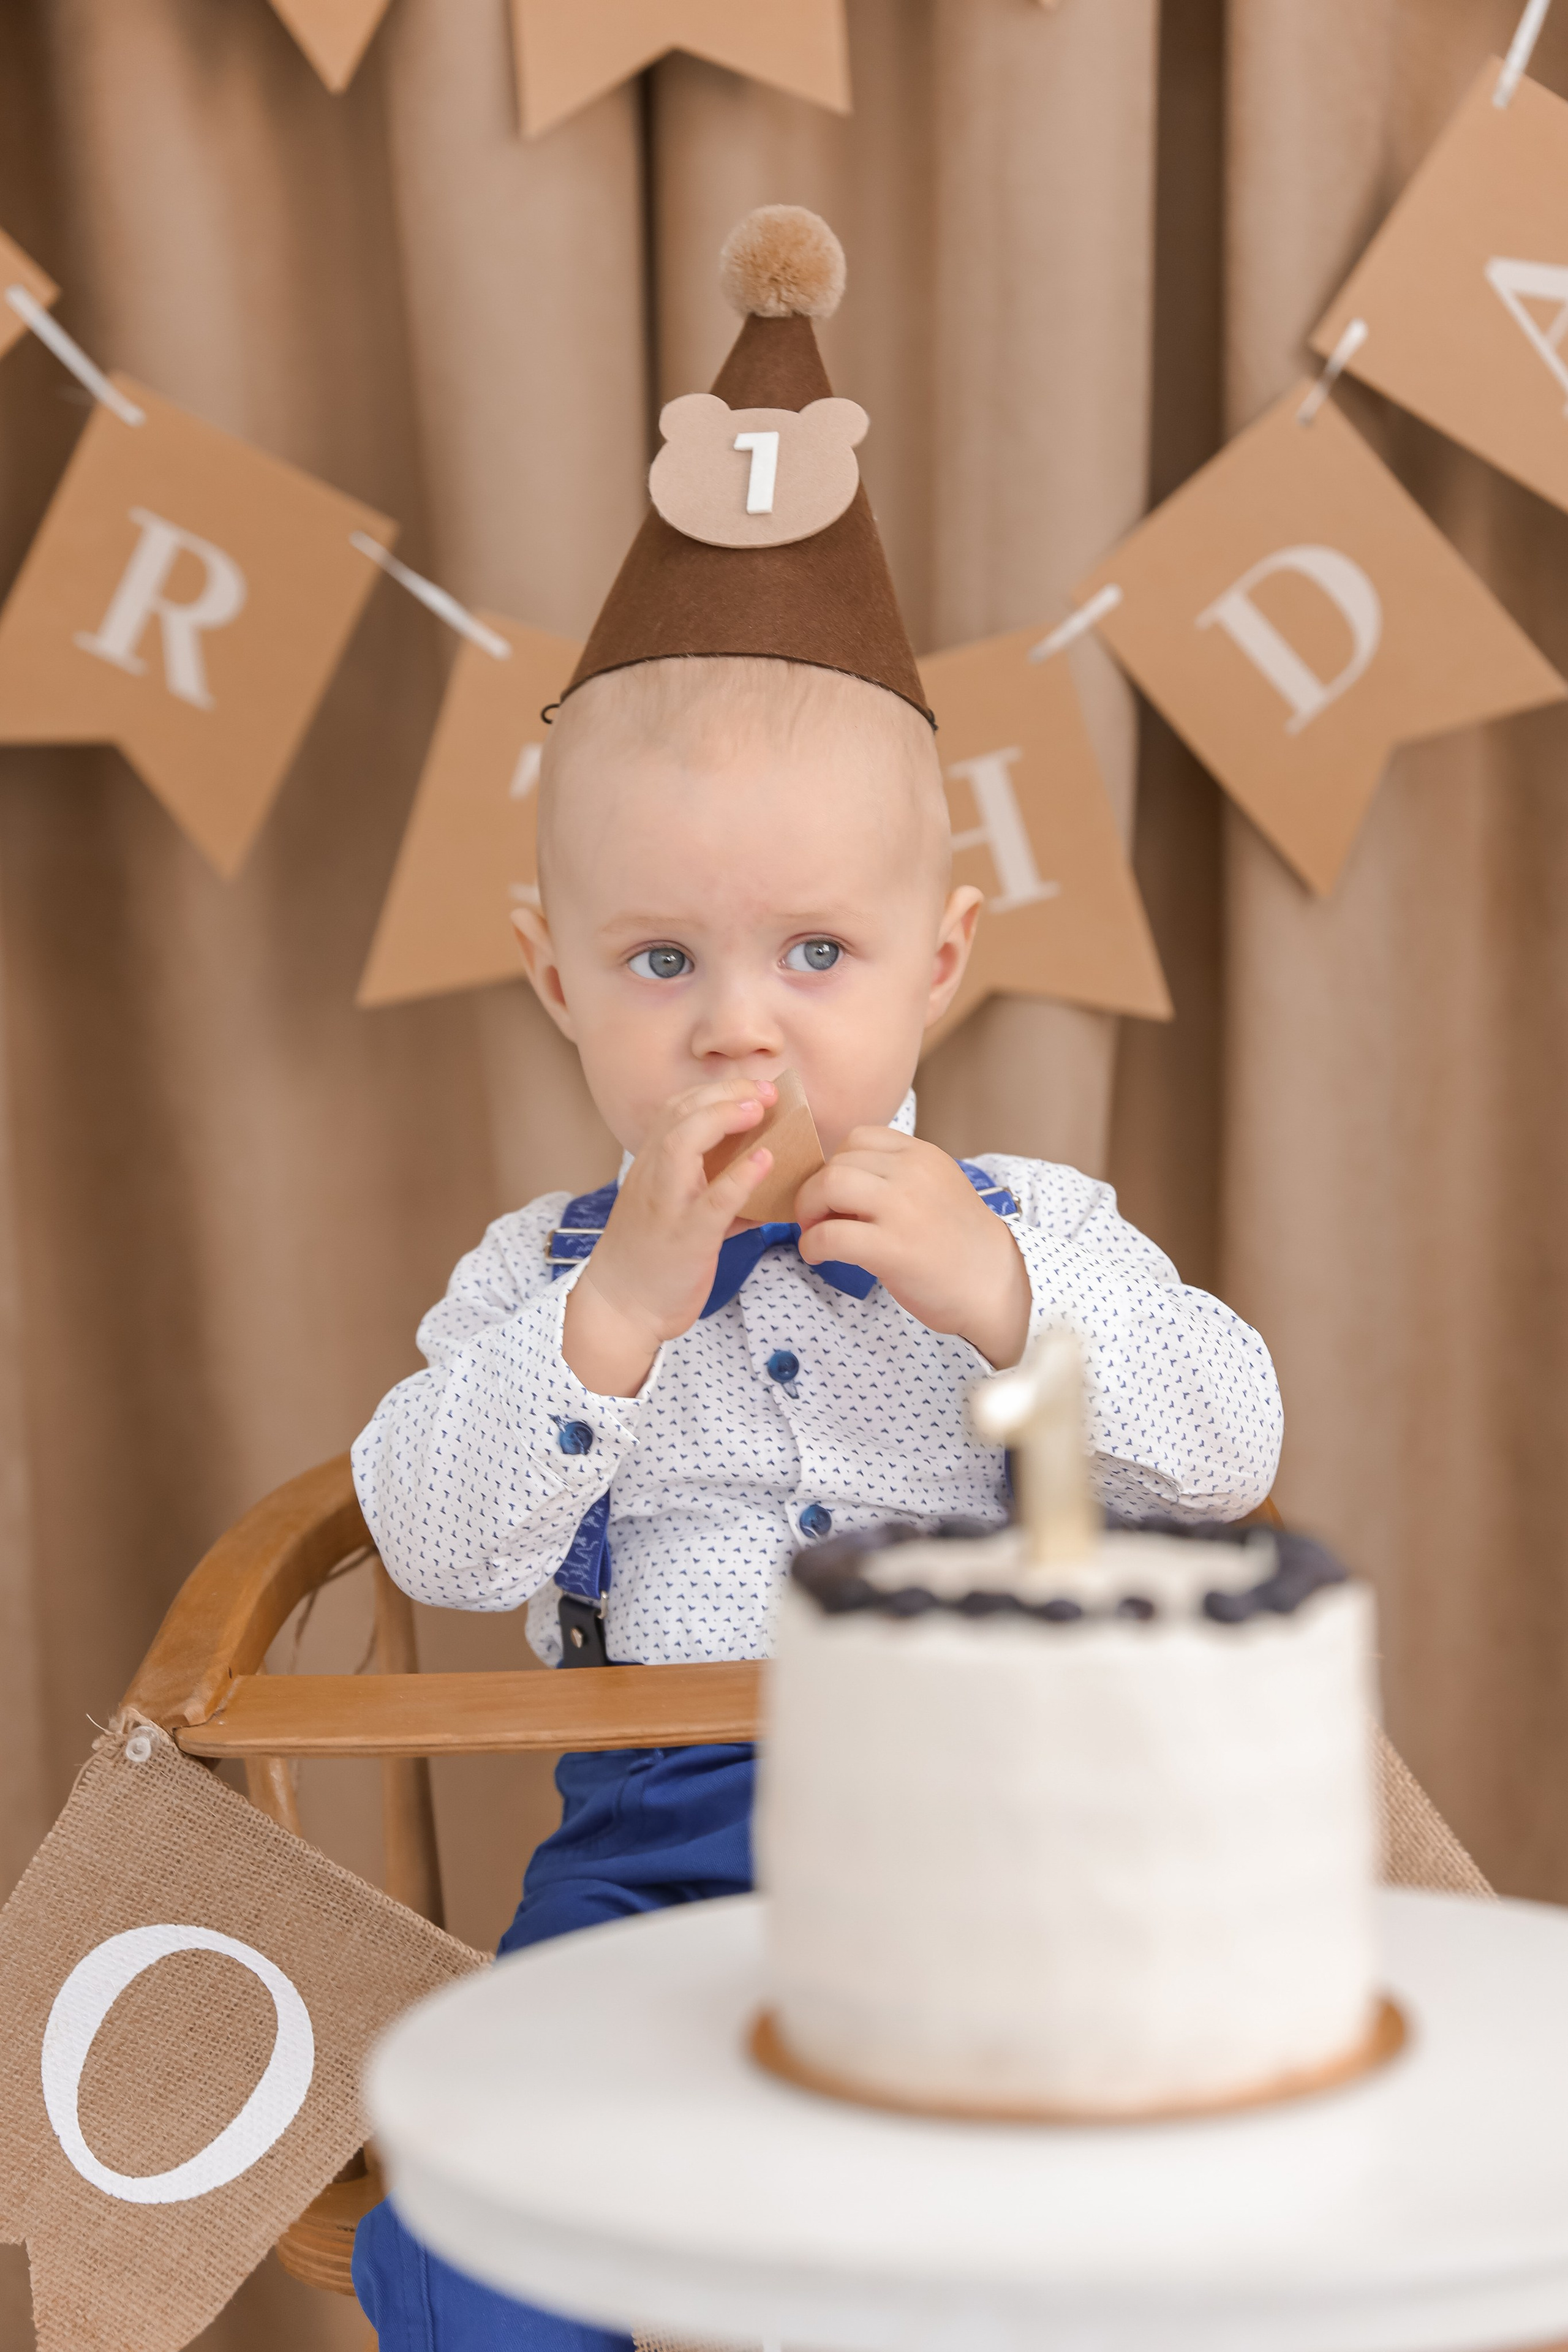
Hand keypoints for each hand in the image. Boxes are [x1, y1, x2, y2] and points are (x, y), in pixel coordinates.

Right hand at [562, 1077, 776, 1396]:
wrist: (619, 1308)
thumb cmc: (650, 1261)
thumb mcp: (674, 1213)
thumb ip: (712, 1190)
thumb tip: (761, 1177)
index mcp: (650, 1168)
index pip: (674, 1110)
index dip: (712, 1091)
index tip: (750, 1087)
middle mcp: (653, 1178)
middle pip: (679, 1114)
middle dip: (724, 1093)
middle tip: (765, 1091)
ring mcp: (667, 1205)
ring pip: (683, 1143)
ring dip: (724, 1118)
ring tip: (760, 1110)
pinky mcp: (686, 1238)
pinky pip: (714, 1200)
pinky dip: (742, 1177)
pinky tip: (767, 1161)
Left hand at [795, 1130, 1031, 1367]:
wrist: (993, 1284)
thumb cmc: (957, 1242)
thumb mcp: (934, 1188)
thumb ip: (894, 1176)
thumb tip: (832, 1180)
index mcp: (923, 1155)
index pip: (858, 1137)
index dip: (836, 1164)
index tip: (836, 1193)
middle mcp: (913, 1173)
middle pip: (837, 1162)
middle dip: (814, 1190)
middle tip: (817, 1217)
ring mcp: (902, 1209)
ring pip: (828, 1186)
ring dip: (808, 1210)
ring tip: (816, 1233)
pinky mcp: (892, 1248)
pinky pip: (830, 1235)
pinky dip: (812, 1244)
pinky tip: (817, 1256)